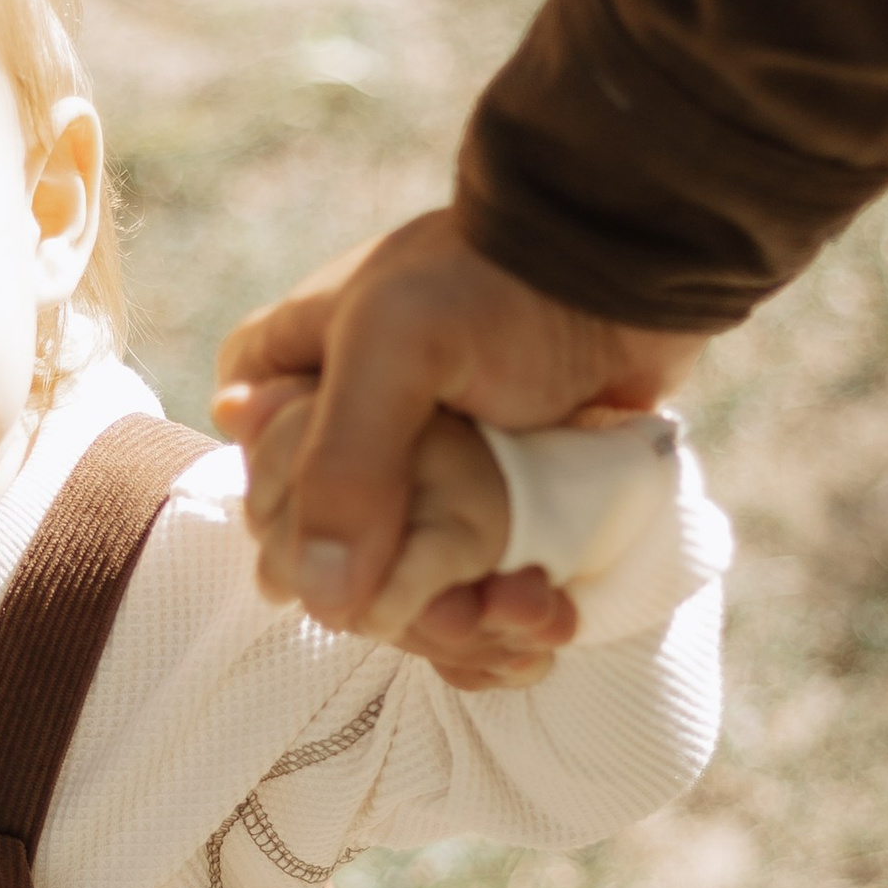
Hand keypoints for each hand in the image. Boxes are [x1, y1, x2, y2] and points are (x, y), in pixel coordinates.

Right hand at [215, 207, 705, 665]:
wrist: (627, 268)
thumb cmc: (494, 285)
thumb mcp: (394, 346)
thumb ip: (344, 465)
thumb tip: (319, 602)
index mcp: (293, 386)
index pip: (261, 496)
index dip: (299, 550)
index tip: (357, 582)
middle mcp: (350, 435)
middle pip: (340, 559)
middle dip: (401, 603)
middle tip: (464, 617)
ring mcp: (423, 471)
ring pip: (411, 580)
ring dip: (463, 618)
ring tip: (526, 615)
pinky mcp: (492, 498)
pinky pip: (475, 579)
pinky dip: (505, 609)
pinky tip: (546, 615)